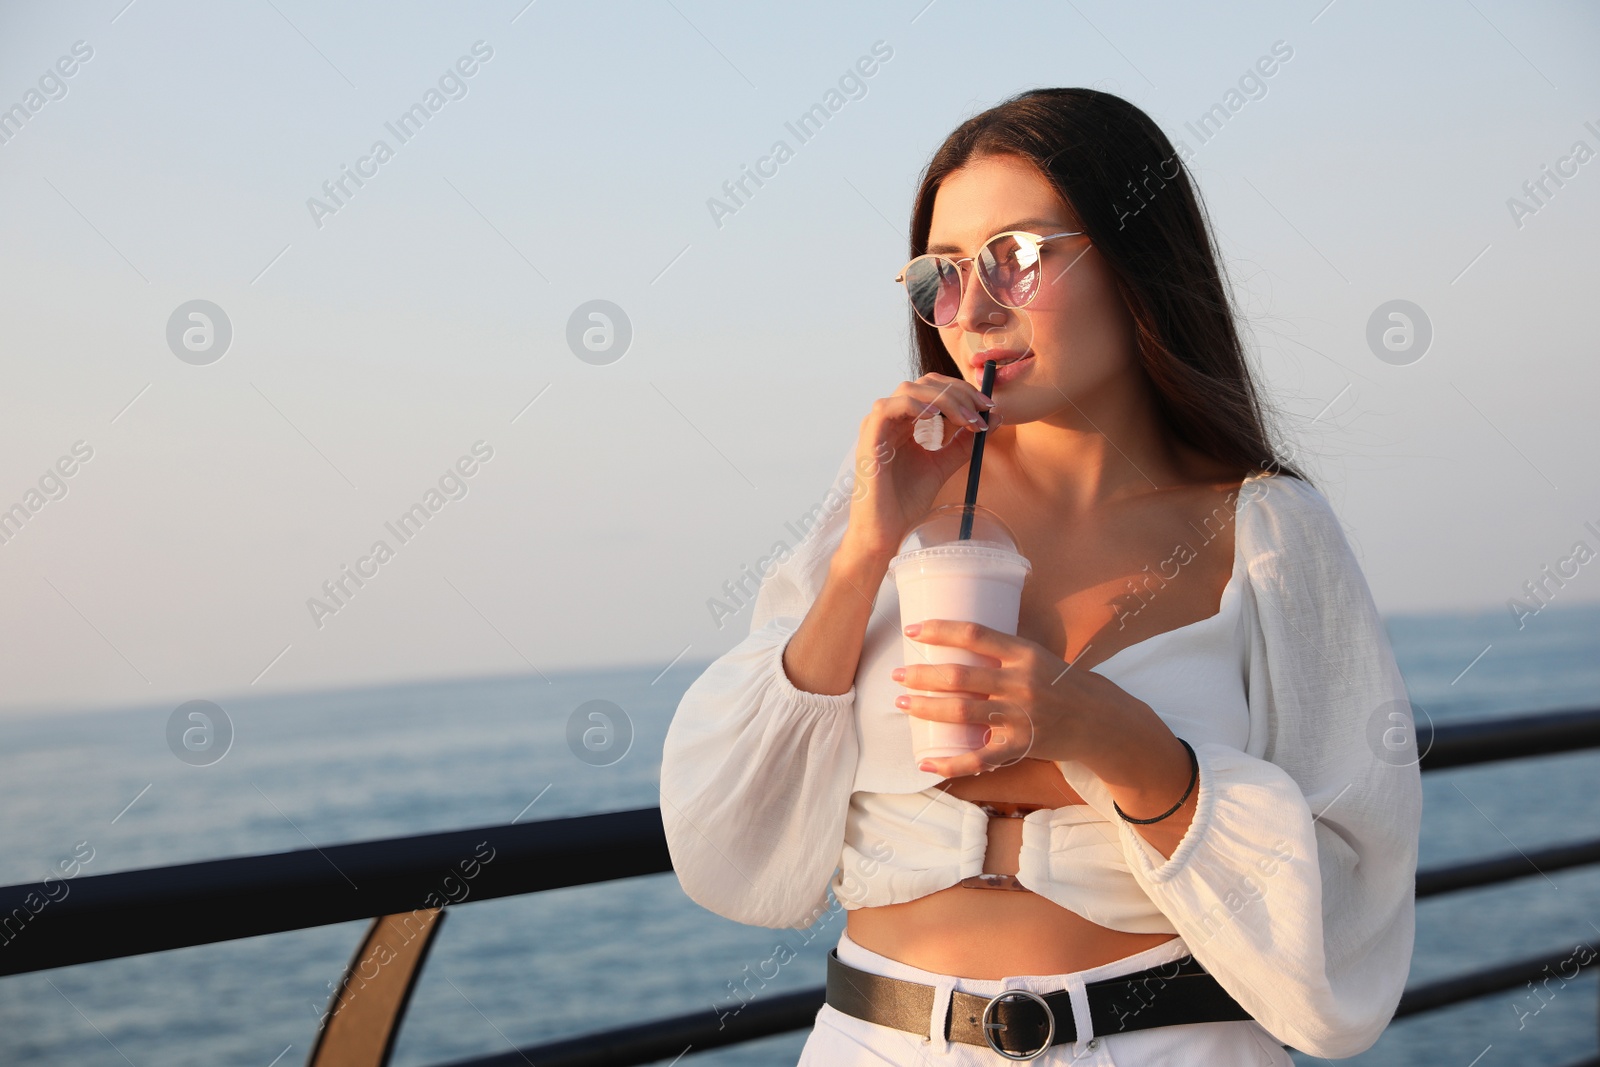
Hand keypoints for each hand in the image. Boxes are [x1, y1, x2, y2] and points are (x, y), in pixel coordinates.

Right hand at [842, 374, 1001, 561]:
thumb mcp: (943, 465)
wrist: (886, 530)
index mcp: (904, 423)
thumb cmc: (907, 501)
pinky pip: (889, 408)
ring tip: (968, 420)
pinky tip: (937, 417)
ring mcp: (877, 426)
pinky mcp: (869, 438)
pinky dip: (916, 405)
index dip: (963, 392)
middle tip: (984, 410)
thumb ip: (964, 442)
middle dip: (959, 392)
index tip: (989, 408)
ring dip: (944, 399)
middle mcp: (890, 419)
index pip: (934, 389)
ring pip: (909, 390)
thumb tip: (995, 418)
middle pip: (924, 384)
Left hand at [890, 618, 1136, 777]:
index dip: (939, 630)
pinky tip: (926, 762)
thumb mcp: (1038, 657)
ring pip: (962, 712)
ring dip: (926, 707)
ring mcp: (1020, 716)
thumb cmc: (1063, 683)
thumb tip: (955, 641)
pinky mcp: (1021, 747)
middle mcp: (1021, 682)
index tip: (912, 631)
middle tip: (897, 674)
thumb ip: (1003, 652)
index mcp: (1024, 653)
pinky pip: (979, 758)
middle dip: (921, 675)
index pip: (974, 634)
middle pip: (960, 675)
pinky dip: (950, 763)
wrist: (1102, 721)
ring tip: (903, 703)